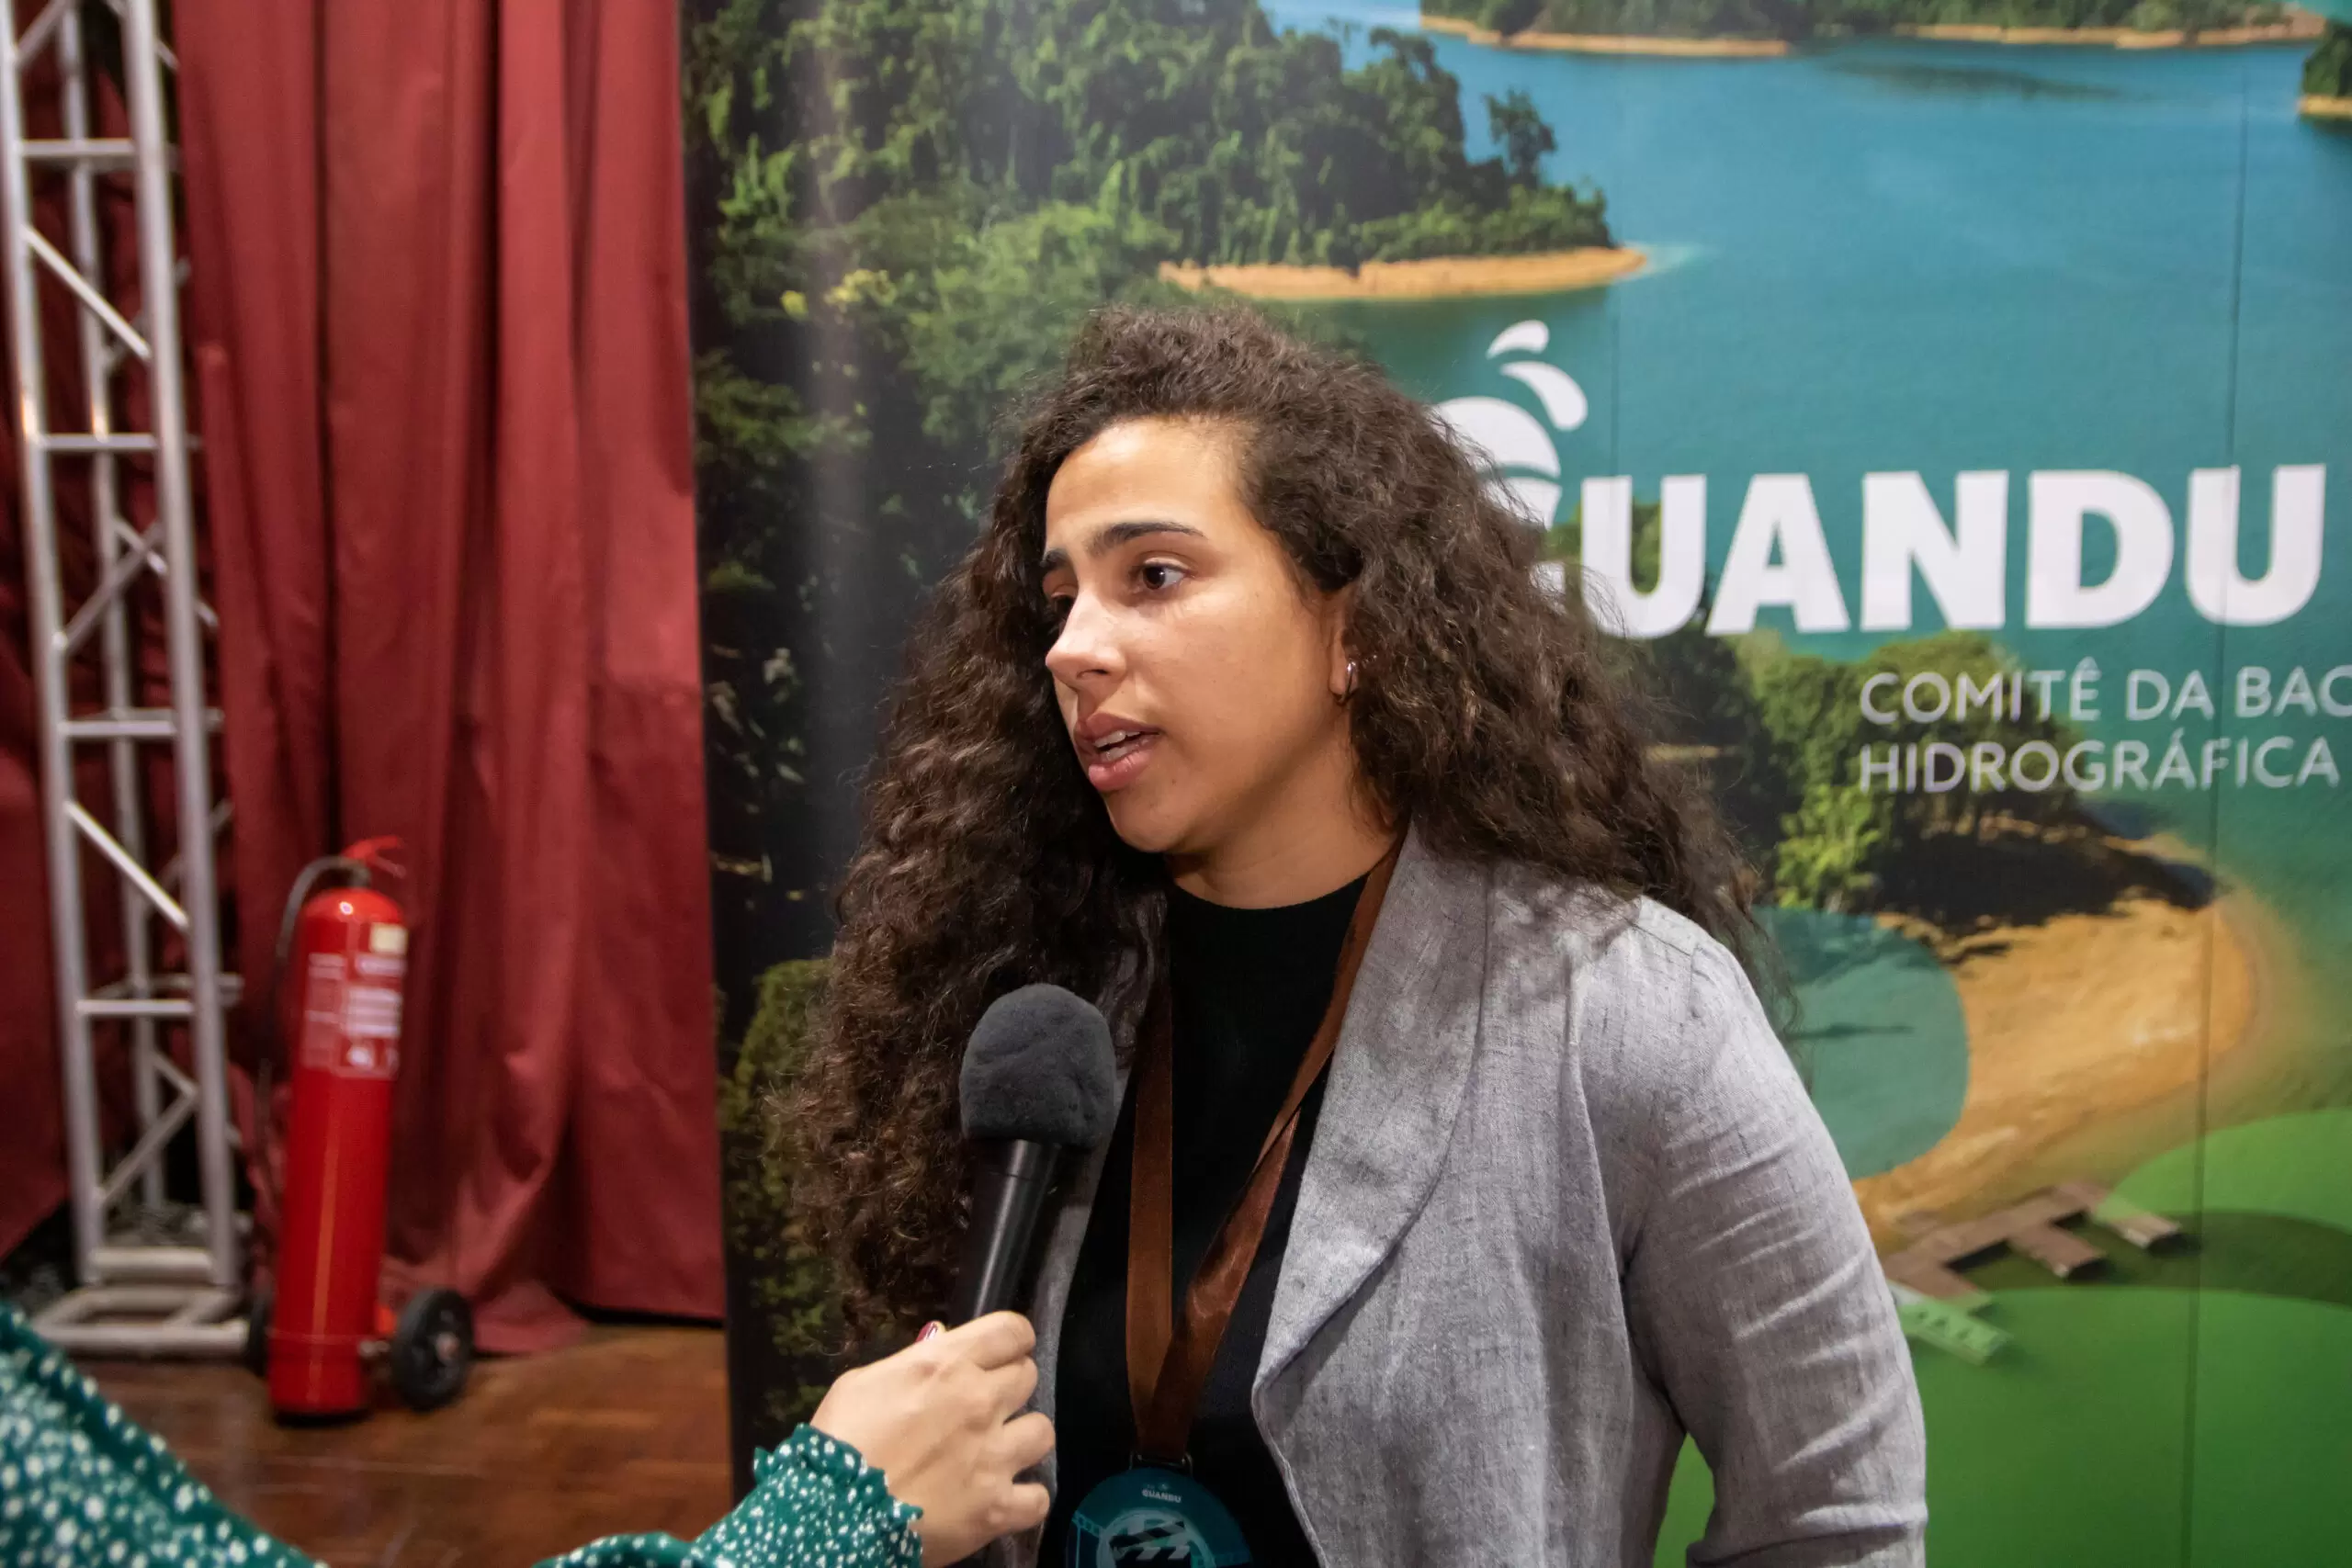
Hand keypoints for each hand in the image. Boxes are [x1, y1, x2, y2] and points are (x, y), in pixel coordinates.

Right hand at [810, 1312, 1054, 1565]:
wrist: (830, 1514)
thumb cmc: (838, 1441)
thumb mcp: (863, 1383)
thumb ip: (911, 1363)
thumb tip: (940, 1347)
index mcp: (947, 1364)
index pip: (1012, 1330)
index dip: (1011, 1342)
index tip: (1001, 1355)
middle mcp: (981, 1402)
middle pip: (1028, 1376)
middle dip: (1009, 1387)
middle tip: (985, 1407)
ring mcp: (994, 1456)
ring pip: (1043, 1431)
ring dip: (1023, 1439)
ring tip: (999, 1453)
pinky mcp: (997, 1507)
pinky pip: (1039, 1498)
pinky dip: (1025, 1499)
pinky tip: (1005, 1499)